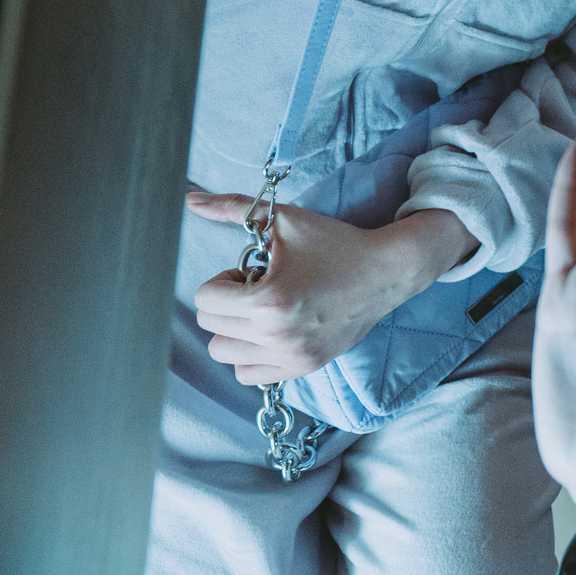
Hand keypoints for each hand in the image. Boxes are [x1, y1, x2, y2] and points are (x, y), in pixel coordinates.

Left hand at [188, 199, 475, 383]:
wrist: (386, 272)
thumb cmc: (335, 243)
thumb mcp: (284, 220)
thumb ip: (233, 207)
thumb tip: (189, 200)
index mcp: (267, 300)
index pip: (206, 300)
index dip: (224, 280)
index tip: (250, 272)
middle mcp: (275, 334)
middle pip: (211, 327)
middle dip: (227, 303)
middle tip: (258, 288)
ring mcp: (290, 355)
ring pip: (224, 353)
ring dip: (235, 330)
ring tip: (263, 312)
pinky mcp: (303, 366)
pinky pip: (250, 375)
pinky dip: (251, 354)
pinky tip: (272, 332)